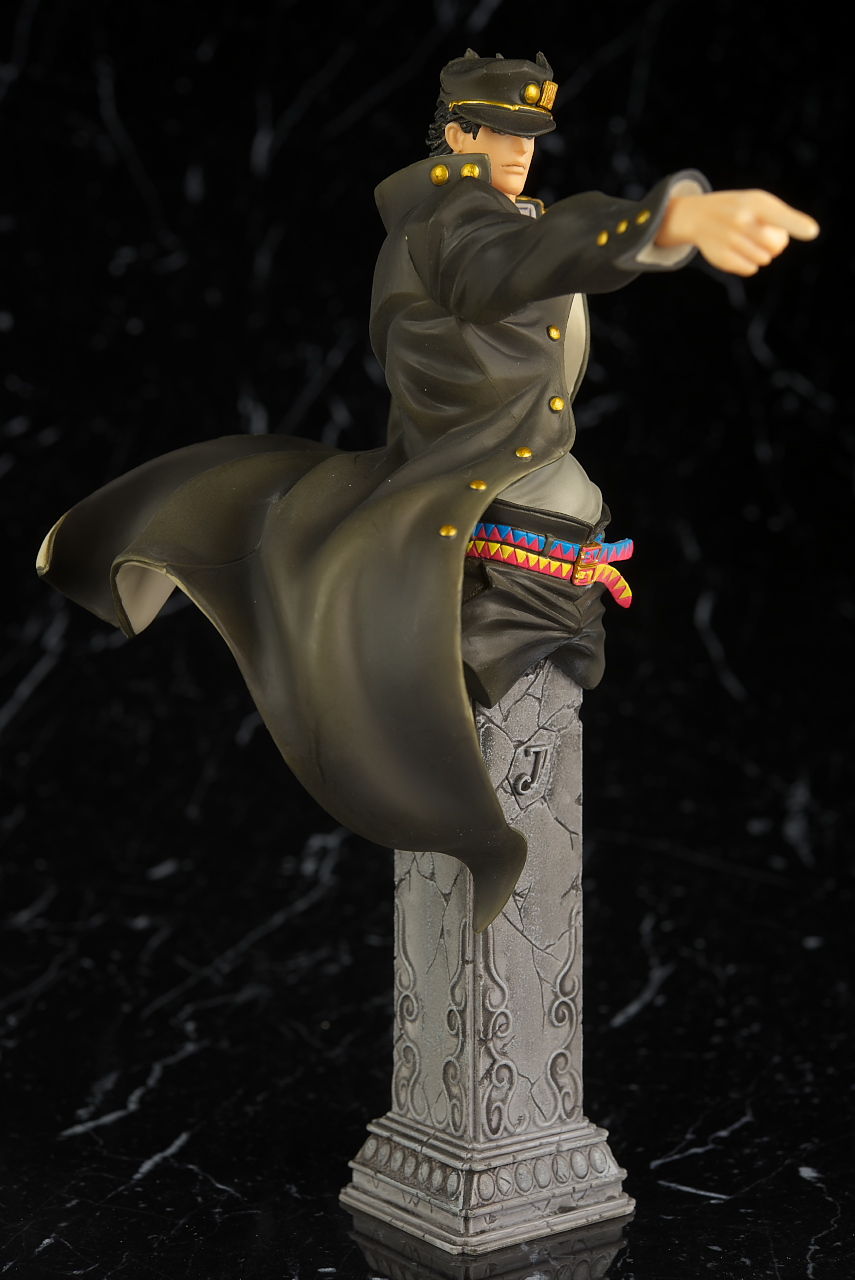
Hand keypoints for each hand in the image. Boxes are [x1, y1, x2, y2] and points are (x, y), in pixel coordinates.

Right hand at [656, 189, 819, 275]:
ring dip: (762, 255)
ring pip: (764, 260)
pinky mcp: (722, 257)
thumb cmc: (739, 208)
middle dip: (775, 245)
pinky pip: (750, 269)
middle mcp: (741, 221)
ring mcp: (729, 240)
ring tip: (749, 242)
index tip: (813, 232)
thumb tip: (811, 232)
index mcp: (754, 203)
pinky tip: (739, 252)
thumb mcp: (759, 202)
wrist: (698, 216)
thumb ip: (784, 216)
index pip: (778, 215)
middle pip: (776, 246)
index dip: (796, 224)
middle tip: (765, 237)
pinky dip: (750, 264)